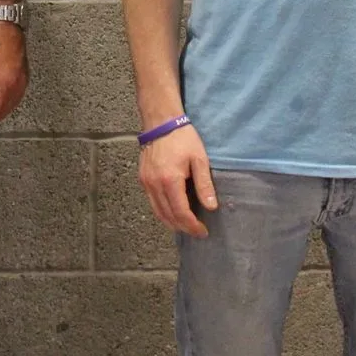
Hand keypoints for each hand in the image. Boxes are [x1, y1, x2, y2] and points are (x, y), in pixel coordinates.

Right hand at [139, 123, 217, 237]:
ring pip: (158, 212)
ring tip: (186, 225)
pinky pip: (152, 203)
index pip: (181, 213)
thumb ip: (204, 184)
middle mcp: (155, 185)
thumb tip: (211, 207)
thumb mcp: (199, 159)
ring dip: (172, 222)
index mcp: (170, 180)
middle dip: (183, 227)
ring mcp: (146, 183)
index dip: (192, 226)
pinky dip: (163, 212)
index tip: (203, 231)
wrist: (161, 123)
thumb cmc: (183, 139)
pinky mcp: (143, 179)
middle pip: (168, 216)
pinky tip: (173, 212)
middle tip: (197, 231)